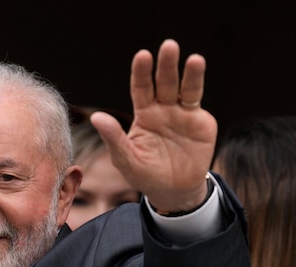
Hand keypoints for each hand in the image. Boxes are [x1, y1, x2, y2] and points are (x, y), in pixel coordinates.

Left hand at [91, 39, 216, 212]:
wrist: (174, 191)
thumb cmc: (145, 175)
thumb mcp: (126, 159)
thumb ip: (114, 138)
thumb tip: (96, 117)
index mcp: (144, 114)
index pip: (141, 88)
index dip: (142, 72)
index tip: (143, 56)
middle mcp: (163, 108)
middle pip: (164, 82)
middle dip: (166, 65)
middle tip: (168, 46)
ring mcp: (183, 113)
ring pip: (185, 87)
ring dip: (189, 71)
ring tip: (193, 58)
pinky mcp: (200, 121)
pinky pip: (196, 99)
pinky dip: (197, 82)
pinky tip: (197, 66)